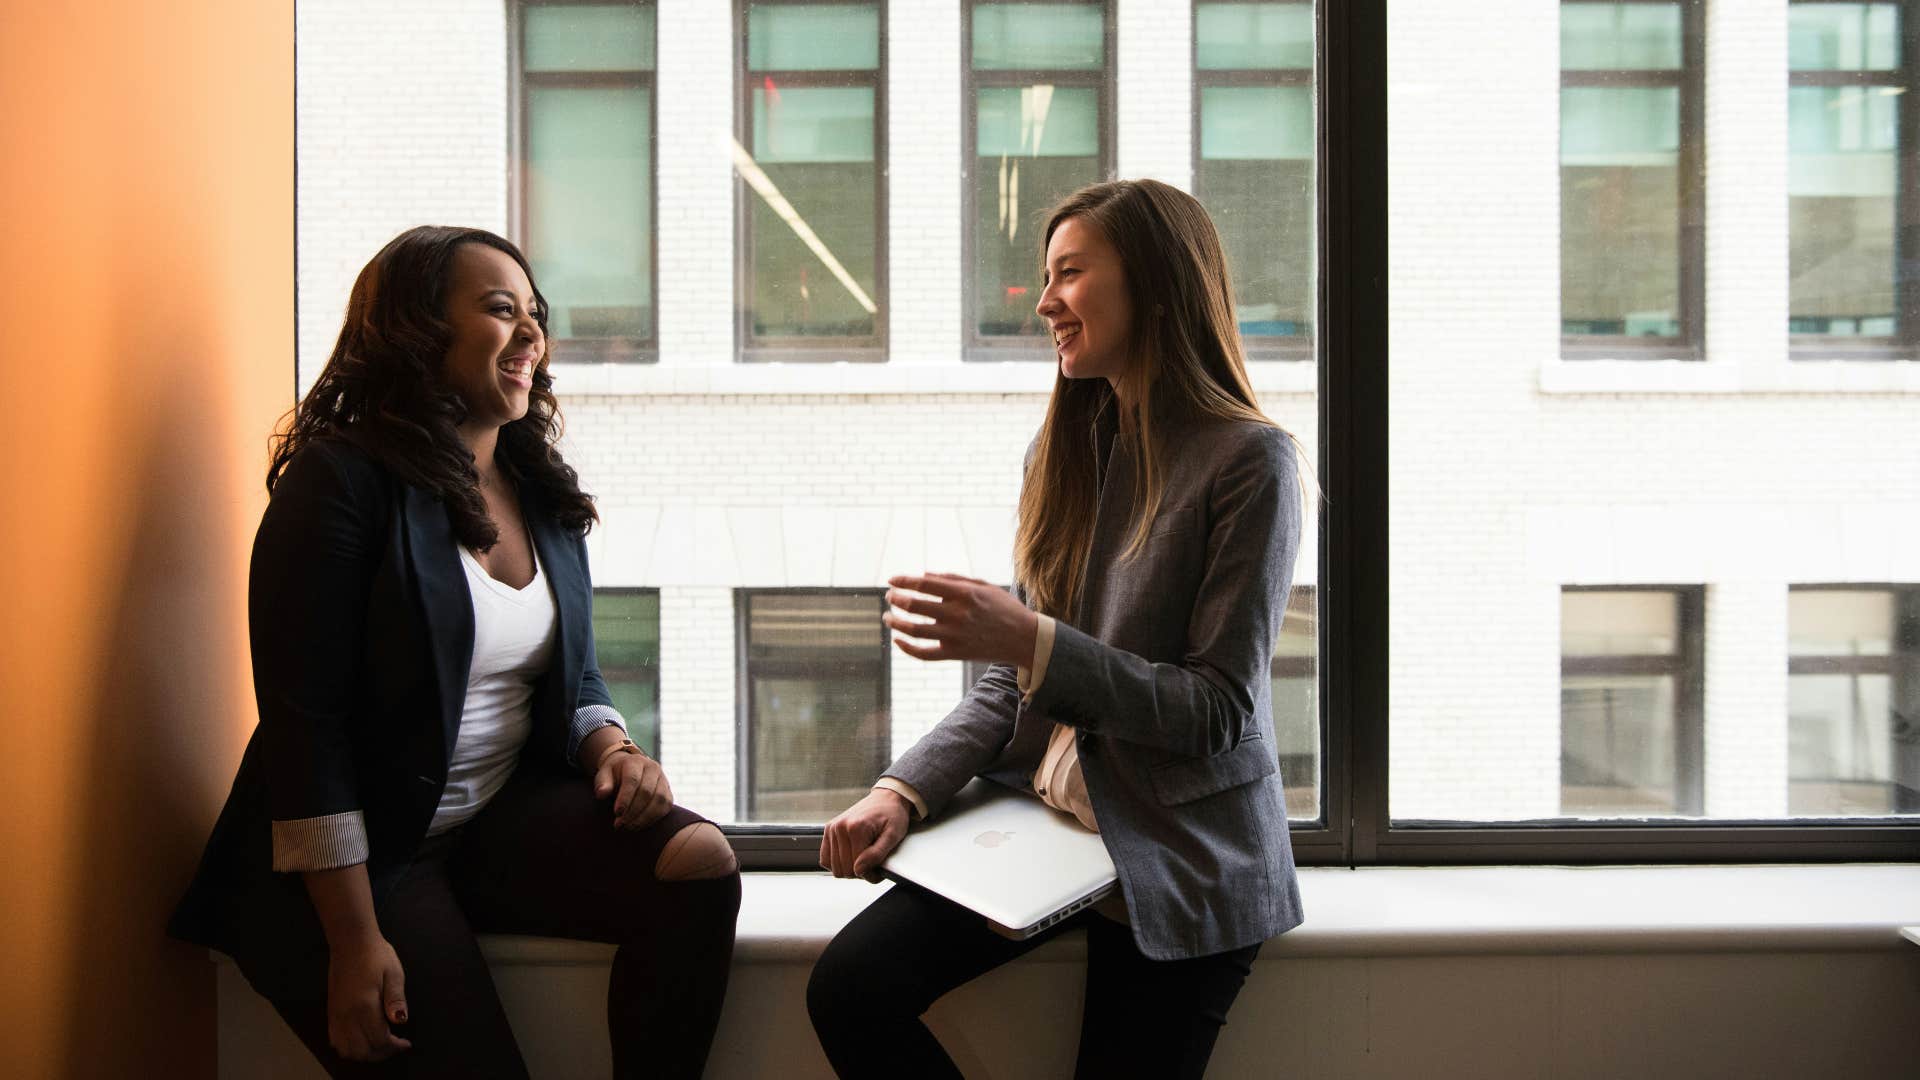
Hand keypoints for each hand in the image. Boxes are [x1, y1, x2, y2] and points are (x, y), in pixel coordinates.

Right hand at [325, 935, 410, 1062]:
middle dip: (381, 1054)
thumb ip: (396, 999)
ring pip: (346, 1050)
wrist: (351, 942)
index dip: (394, 1047)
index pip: (379, 1040)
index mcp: (364, 1006)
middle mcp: (347, 1015)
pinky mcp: (331, 1012)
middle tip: (395, 1046)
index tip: (405, 1043)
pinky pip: (335, 1040)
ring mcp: (336, 1015)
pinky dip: (349, 1047)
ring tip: (380, 1044)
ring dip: (364, 1053)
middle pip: (362, 1051)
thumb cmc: (376, 955)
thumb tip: (401, 1021)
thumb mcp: (394, 973)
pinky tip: (362, 1038)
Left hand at [594, 748, 673, 829]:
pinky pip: (665, 807)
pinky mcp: (669, 792)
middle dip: (633, 811)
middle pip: (646, 791)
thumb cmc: (614, 775)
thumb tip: (602, 793)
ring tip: (629, 827)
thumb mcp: (604, 775)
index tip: (617, 813)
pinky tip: (639, 825)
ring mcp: (663, 779)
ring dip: (644, 817)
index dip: (625, 798)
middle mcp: (653, 768)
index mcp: (635, 761)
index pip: (633, 780)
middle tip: (619, 824)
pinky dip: (653, 818)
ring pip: (659, 800)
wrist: (630, 770)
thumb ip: (603, 784)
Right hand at [820, 788, 910, 882]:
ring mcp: (832, 828)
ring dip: (849, 869)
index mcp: (856, 828)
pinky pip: (825, 859)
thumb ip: (876, 854)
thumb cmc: (893, 815)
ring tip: (863, 859)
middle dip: (860, 872)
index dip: (870, 874)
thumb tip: (859, 870)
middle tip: (872, 863)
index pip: (856, 868)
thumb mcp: (893, 836)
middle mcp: (840, 827)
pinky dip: (837, 863)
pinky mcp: (828, 830)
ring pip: (834, 868)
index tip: (880, 869)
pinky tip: (850, 857)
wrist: (886, 798)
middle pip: (844, 870)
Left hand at [883, 573, 1038, 665]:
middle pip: (914, 605)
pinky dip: (906, 648)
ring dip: (895, 622)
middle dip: (896, 599)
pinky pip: (924, 654)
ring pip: (914, 630)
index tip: (891, 580)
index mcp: (964, 593)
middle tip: (889, 596)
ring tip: (888, 617)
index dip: (904, 581)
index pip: (924, 584)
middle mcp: (957, 614)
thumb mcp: (983, 586)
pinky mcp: (955, 653)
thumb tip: (923, 575)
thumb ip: (953, 579)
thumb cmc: (1003, 608)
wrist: (1024, 638)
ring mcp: (955, 635)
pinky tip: (897, 640)